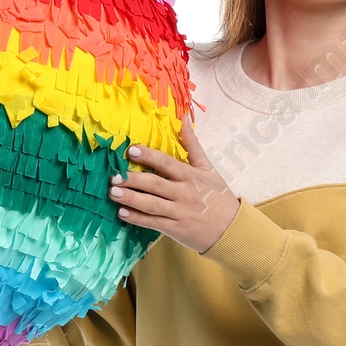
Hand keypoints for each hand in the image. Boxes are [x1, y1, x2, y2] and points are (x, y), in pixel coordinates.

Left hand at [109, 113, 239, 253]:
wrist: (232, 229)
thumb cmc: (218, 197)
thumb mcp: (208, 168)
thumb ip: (192, 144)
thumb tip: (184, 116)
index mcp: (190, 176)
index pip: (167, 163)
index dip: (149, 156)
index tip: (131, 150)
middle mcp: (184, 193)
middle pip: (155, 184)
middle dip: (133, 179)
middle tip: (114, 175)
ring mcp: (179, 212)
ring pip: (152, 204)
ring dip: (131, 199)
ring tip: (113, 192)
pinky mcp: (176, 229)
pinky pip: (153, 223)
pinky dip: (137, 219)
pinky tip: (122, 213)